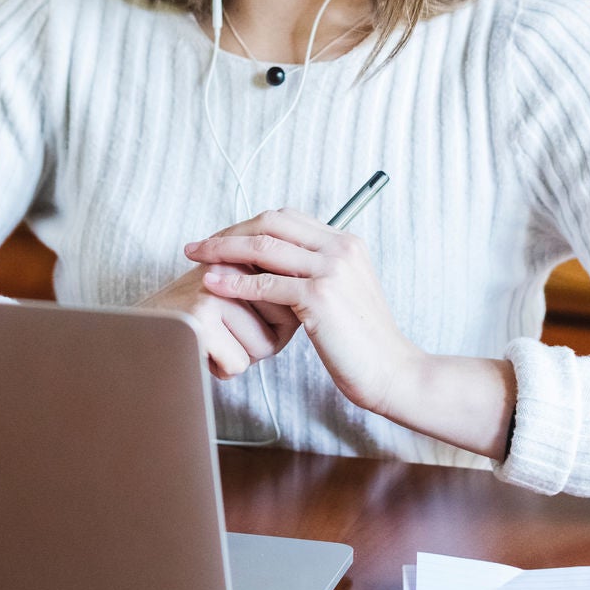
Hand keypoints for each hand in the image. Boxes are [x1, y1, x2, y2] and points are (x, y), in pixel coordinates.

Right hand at [138, 262, 299, 381]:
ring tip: (213, 340)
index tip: (246, 319)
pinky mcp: (201, 317)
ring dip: (240, 356)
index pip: (294, 298)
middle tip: (227, 332)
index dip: (278, 323)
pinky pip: (239, 363)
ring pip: (264, 347)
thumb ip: (272, 292)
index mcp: (245, 254)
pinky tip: (201, 352)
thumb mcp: (237, 296)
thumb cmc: (195, 322)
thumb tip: (308, 309)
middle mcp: (232, 265)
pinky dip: (221, 368)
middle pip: (285, 323)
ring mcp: (216, 289)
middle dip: (262, 340)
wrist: (140, 334)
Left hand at [186, 208, 423, 417]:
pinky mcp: (320, 296)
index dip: (249, 225)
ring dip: (223, 250)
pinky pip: (266, 283)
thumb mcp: (343, 294)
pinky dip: (235, 282)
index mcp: (346, 242)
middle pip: (272, 223)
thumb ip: (317, 273)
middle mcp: (341, 247)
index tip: (222, 239)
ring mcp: (332, 269)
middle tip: (199, 245)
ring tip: (196, 258)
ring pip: (265, 247)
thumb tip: (276, 267)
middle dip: (230, 231)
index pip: (287, 218)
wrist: (392, 371)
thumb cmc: (363, 341)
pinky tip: (213, 285)